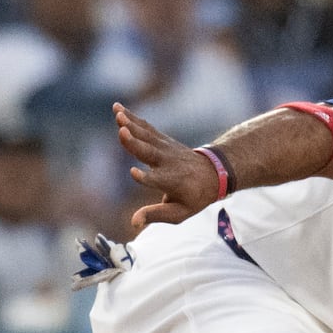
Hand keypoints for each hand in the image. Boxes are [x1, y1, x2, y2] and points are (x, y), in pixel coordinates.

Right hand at [113, 102, 219, 233]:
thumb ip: (156, 215)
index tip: (134, 173)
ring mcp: (165, 149)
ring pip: (146, 136)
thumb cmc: (194, 197)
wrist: (215, 174)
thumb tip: (133, 222)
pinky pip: (146, 128)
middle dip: (134, 143)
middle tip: (122, 131)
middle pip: (149, 152)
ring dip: (131, 124)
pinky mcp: (162, 140)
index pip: (156, 180)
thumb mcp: (180, 212)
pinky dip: (132, 118)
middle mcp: (168, 163)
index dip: (145, 178)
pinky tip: (117, 109)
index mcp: (172, 182)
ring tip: (117, 114)